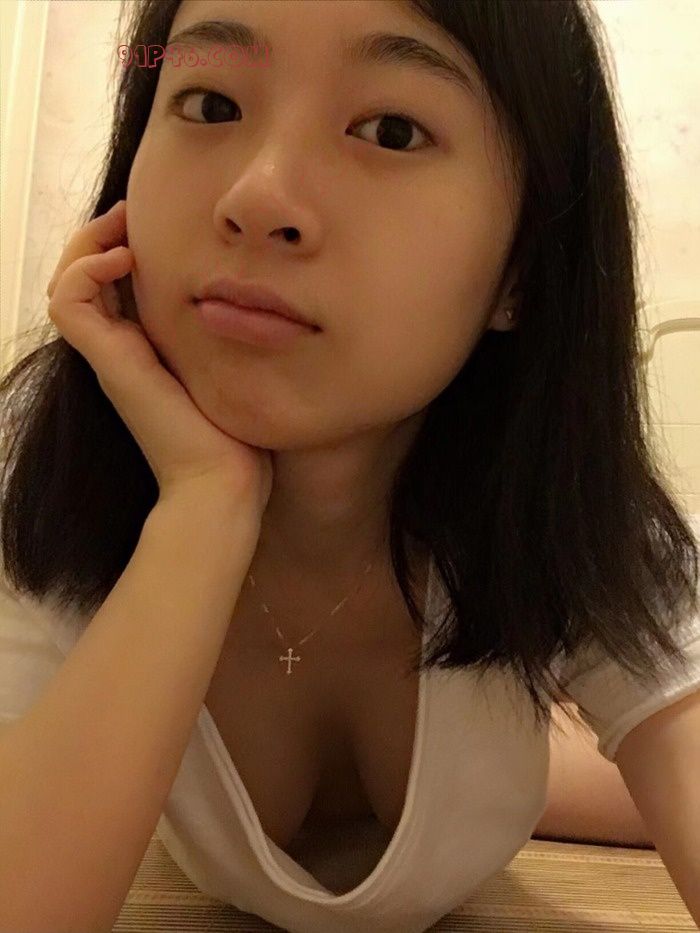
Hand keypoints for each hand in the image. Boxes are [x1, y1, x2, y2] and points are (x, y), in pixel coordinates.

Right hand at [46, 200, 272, 516]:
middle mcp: (120, 349)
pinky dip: (86, 268)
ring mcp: (109, 355)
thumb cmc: (237, 434)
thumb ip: (228, 336)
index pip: (115, 284)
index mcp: (146, 349)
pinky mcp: (106, 361)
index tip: (157, 224)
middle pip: (83, 277)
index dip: (124, 246)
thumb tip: (258, 300)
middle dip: (102, 235)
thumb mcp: (233, 368)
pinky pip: (67, 300)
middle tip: (134, 212)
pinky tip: (127, 257)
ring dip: (88, 243)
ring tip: (126, 225)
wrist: (222, 480)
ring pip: (65, 282)